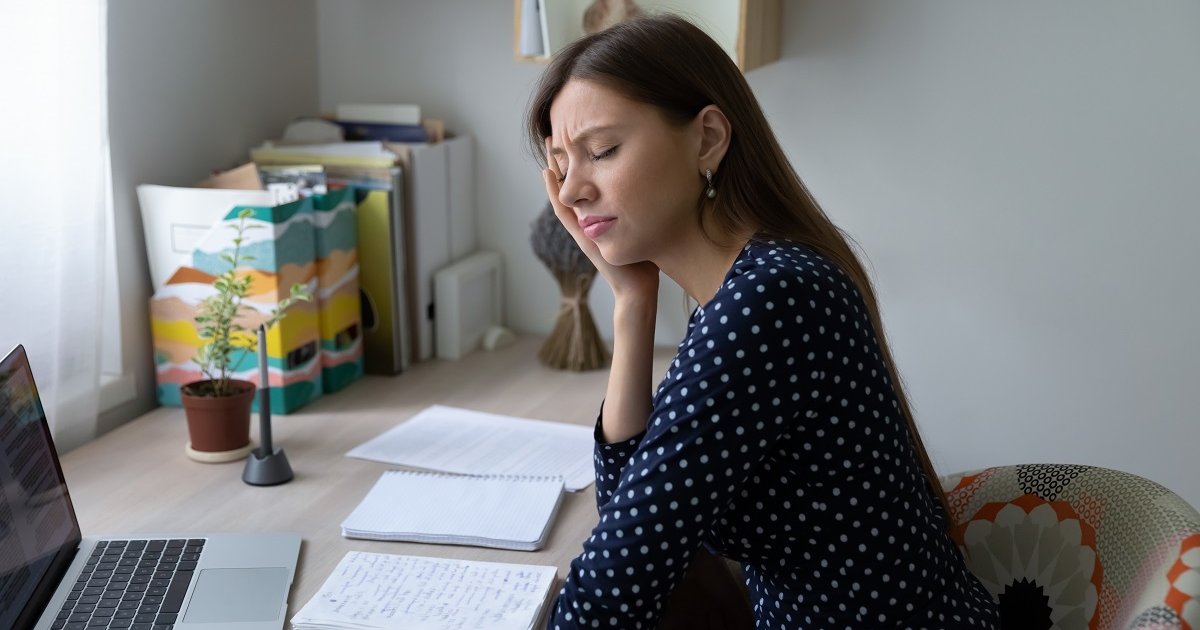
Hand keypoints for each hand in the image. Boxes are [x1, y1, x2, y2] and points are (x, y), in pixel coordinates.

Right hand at [542, 138, 659, 302]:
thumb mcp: (644, 223)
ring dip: (553, 169)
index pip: (586, 182)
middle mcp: (587, 219)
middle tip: (553, 132)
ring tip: (546, 145)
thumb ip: (645, 206)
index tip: (576, 135)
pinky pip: (563, 210)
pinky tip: (548, 174)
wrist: (638, 289)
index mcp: (600, 215)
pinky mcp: (581, 236)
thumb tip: (664, 181)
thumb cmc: (645, 259)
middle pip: (570, 182)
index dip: (579, 160)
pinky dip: (554, 191)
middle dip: (562, 157)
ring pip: (562, 193)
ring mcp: (581, 228)